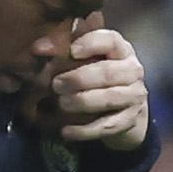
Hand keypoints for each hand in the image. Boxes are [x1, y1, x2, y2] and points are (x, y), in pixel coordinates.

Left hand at [46, 22, 149, 147]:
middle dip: (79, 78)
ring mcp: (134, 96)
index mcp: (121, 50)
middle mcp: (132, 71)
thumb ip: (64, 52)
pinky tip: (66, 131)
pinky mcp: (129, 120)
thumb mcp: (86, 61)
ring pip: (109, 98)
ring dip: (82, 101)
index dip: (92, 43)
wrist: (126, 109)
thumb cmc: (100, 79)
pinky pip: (106, 126)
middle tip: (56, 84)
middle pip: (108, 72)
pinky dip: (84, 130)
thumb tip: (38, 48)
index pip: (111, 40)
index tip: (72, 51)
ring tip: (62, 103)